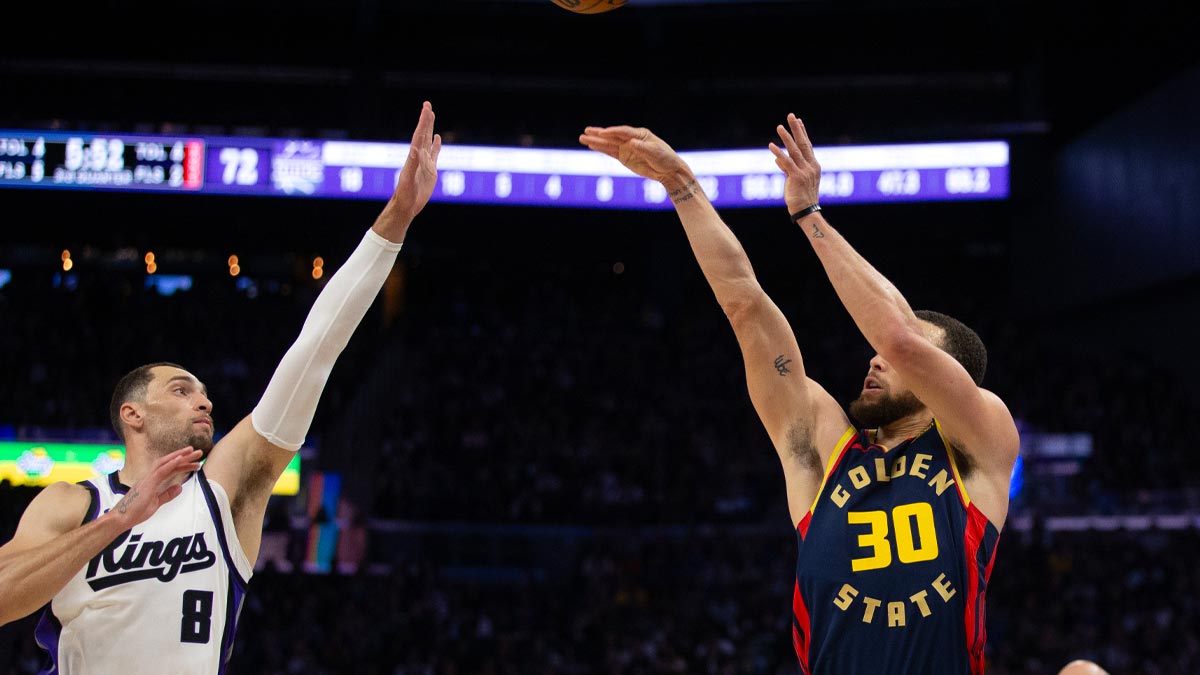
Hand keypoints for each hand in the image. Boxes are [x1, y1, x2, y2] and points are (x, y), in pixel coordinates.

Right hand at [109, 447, 202, 528]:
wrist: (121, 519)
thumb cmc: (135, 512)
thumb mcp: (156, 503)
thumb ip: (167, 494)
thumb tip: (180, 487)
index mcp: (152, 480)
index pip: (170, 469)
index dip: (183, 465)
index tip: (195, 464)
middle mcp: (149, 476)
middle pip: (169, 462)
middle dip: (184, 456)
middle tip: (199, 452)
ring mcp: (147, 479)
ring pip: (165, 463)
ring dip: (180, 456)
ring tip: (193, 451)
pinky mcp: (147, 483)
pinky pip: (160, 471)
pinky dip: (170, 464)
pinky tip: (180, 459)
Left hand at [387, 101, 442, 224]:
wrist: (406, 205)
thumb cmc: (405, 195)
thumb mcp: (408, 180)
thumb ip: (413, 165)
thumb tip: (416, 149)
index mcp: (414, 157)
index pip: (419, 136)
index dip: (423, 122)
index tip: (426, 109)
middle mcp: (419, 157)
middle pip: (423, 134)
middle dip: (425, 120)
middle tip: (427, 104)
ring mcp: (425, 163)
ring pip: (428, 141)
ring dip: (429, 128)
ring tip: (431, 115)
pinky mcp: (430, 170)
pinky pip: (434, 154)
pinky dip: (436, 145)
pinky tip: (437, 137)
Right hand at [579, 126, 691, 187]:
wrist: (668, 171)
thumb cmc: (665, 158)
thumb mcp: (655, 152)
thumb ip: (642, 148)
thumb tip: (630, 143)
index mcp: (639, 134)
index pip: (623, 132)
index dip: (612, 132)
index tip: (602, 133)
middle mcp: (631, 139)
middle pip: (612, 136)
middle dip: (599, 134)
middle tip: (586, 131)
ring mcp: (626, 148)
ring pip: (608, 144)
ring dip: (596, 141)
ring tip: (582, 137)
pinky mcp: (624, 157)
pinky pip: (610, 152)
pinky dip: (601, 149)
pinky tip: (591, 145)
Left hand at [768, 113, 821, 214]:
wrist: (806, 211)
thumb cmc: (800, 197)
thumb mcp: (795, 180)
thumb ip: (787, 168)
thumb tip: (777, 159)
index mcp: (813, 165)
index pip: (807, 145)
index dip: (802, 132)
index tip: (798, 121)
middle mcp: (811, 166)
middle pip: (803, 143)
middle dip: (796, 129)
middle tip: (791, 116)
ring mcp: (805, 171)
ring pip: (795, 151)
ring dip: (786, 138)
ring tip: (779, 127)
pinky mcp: (797, 177)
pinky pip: (787, 163)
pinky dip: (779, 153)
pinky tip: (771, 146)